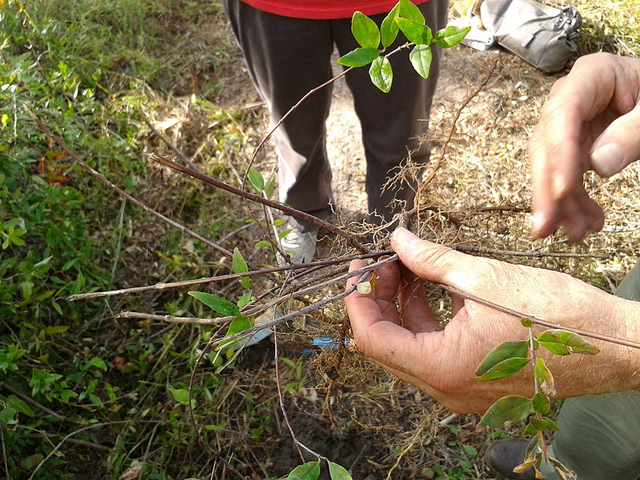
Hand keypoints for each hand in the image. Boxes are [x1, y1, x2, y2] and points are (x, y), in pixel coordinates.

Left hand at [345, 228, 636, 412]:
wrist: (615, 346)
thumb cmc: (557, 315)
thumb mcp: (484, 277)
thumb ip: (432, 260)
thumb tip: (398, 241)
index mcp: (441, 369)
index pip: (373, 338)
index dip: (358, 299)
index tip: (360, 266)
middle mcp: (446, 388)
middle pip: (389, 344)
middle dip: (380, 299)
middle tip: (385, 261)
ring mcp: (462, 388)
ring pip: (412, 346)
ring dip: (404, 306)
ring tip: (411, 266)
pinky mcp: (477, 380)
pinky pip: (437, 350)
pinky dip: (429, 318)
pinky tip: (435, 286)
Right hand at [529, 53, 639, 241]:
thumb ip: (634, 131)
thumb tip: (600, 165)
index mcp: (592, 75)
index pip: (563, 114)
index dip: (559, 153)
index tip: (561, 190)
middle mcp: (572, 99)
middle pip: (547, 145)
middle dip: (546, 189)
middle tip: (545, 226)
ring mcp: (572, 125)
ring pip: (552, 167)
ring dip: (560, 204)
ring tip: (575, 234)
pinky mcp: (578, 146)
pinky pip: (568, 177)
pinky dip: (575, 203)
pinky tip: (587, 223)